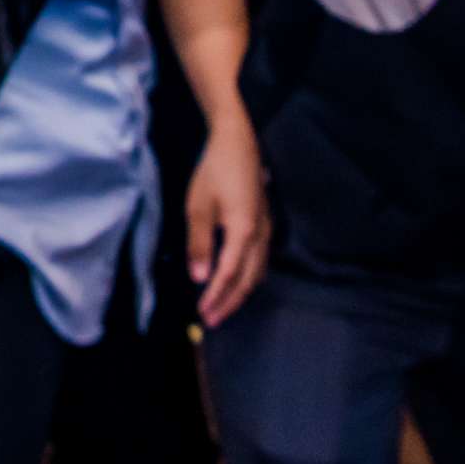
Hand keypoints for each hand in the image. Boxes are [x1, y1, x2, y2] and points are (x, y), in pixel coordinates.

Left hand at [184, 117, 269, 327]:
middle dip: (229, 302)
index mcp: (243, 232)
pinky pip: (260, 259)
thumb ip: (199, 244)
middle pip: (248, 279)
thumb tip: (200, 278)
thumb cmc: (214, 171)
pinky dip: (247, 276)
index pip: (228, 274)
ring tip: (222, 306)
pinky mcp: (265, 223)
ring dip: (240, 291)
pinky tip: (237, 279)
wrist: (238, 142)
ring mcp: (267, 229)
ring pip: (257, 271)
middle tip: (212, 320)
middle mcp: (260, 235)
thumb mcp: (198, 207)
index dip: (216, 296)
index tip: (202, 314)